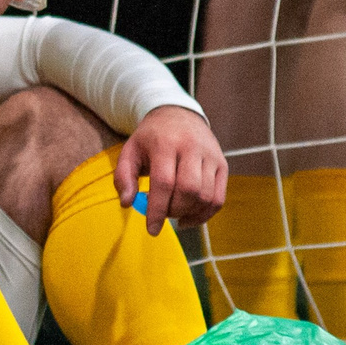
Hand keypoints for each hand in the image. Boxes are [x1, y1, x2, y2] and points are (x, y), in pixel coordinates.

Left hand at [115, 105, 227, 235]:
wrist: (178, 114)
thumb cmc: (151, 138)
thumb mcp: (130, 150)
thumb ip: (123, 176)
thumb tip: (127, 203)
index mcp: (165, 143)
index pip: (164, 182)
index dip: (157, 210)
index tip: (152, 229)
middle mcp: (192, 147)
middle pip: (188, 190)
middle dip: (174, 210)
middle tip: (162, 214)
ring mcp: (210, 155)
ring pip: (205, 196)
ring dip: (189, 213)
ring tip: (174, 212)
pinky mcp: (222, 164)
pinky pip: (218, 198)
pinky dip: (205, 214)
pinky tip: (189, 217)